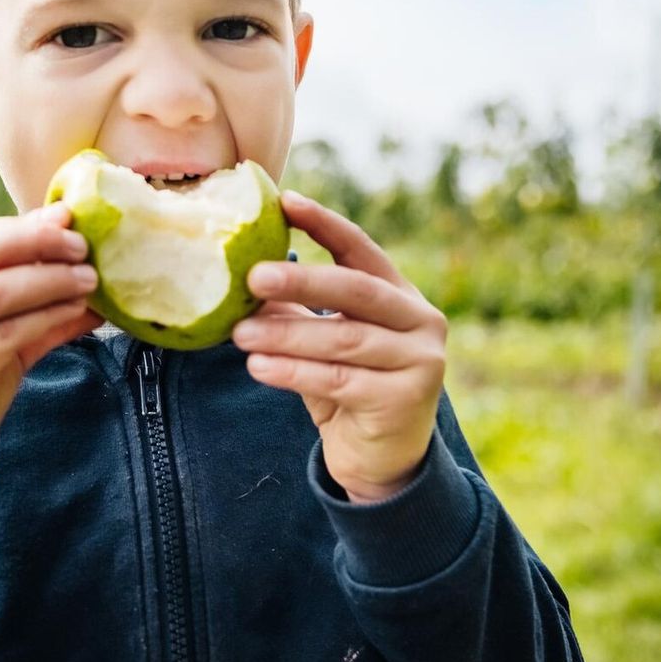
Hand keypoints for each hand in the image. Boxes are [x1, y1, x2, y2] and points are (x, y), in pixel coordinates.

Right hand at [0, 203, 101, 525]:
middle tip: (82, 244)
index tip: (69, 217)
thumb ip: (34, 308)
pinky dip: (44, 317)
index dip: (24, 225)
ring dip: (47, 280)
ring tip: (90, 278)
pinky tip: (75, 311)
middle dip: (35, 241)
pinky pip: (3, 336)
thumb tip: (90, 274)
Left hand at [233, 191, 446, 503]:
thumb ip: (295, 311)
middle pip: (355, 289)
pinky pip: (340, 380)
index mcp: (399, 294)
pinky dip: (294, 372)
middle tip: (252, 276)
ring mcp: (420, 360)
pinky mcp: (406, 400)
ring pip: (344, 338)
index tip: (285, 201)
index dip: (324, 223)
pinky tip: (258, 366)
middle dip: (301, 280)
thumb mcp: (321, 343)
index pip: (360, 248)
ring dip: (286, 334)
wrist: (381, 460)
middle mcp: (419, 320)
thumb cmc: (347, 388)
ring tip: (239, 333)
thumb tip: (240, 278)